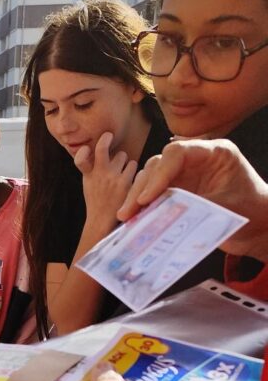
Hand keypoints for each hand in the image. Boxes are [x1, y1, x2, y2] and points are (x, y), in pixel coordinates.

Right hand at [75, 132, 137, 233]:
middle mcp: (98, 174)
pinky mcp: (126, 183)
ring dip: (123, 160)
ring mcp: (112, 177)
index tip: (86, 148)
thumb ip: (91, 169)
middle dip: (109, 144)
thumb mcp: (88, 184)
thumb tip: (101, 151)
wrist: (104, 220)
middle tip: (112, 148)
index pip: (80, 159)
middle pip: (103, 148)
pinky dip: (132, 169)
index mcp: (87, 175)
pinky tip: (130, 177)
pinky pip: (133, 165)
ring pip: (122, 155)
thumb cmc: (97, 200)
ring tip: (122, 170)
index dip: (83, 151)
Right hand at [118, 139, 267, 261]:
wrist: (260, 227)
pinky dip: (142, 204)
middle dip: (142, 187)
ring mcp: (185, 174)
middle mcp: (195, 159)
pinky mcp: (177, 189)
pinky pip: (153, 193)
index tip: (148, 198)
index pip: (177, 153)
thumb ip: (198, 205)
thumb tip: (166, 212)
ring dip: (136, 196)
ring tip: (126, 216)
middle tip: (129, 210)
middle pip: (159, 164)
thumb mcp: (230, 207)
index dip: (159, 174)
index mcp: (214, 152)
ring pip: (151, 177)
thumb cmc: (254, 212)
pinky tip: (133, 217)